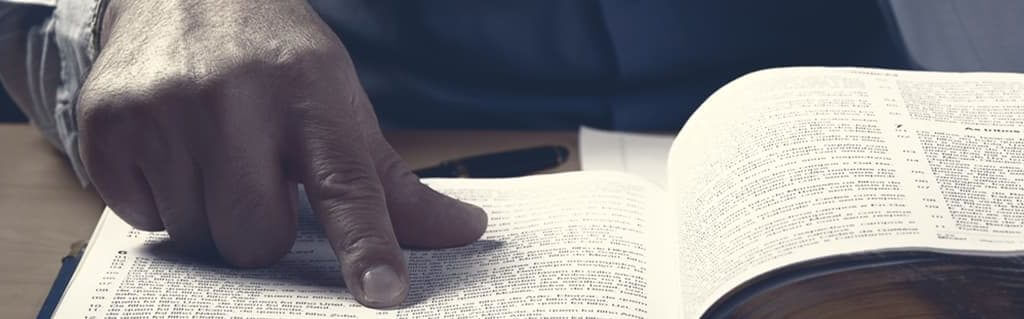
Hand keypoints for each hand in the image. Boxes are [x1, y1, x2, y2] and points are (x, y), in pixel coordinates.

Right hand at [77, 0, 486, 307]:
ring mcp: (162, 110)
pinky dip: (163, 202)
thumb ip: (395, 183)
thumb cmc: (280, 62)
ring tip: (217, 159)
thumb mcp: (342, 107)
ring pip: (197, 238)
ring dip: (213, 218)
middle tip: (263, 182)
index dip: (365, 246)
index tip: (383, 292)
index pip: (346, 187)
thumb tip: (467, 233)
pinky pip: (142, 220)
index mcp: (310, 94)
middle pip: (257, 239)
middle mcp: (235, 99)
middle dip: (266, 231)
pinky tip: (174, 152)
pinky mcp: (106, 126)